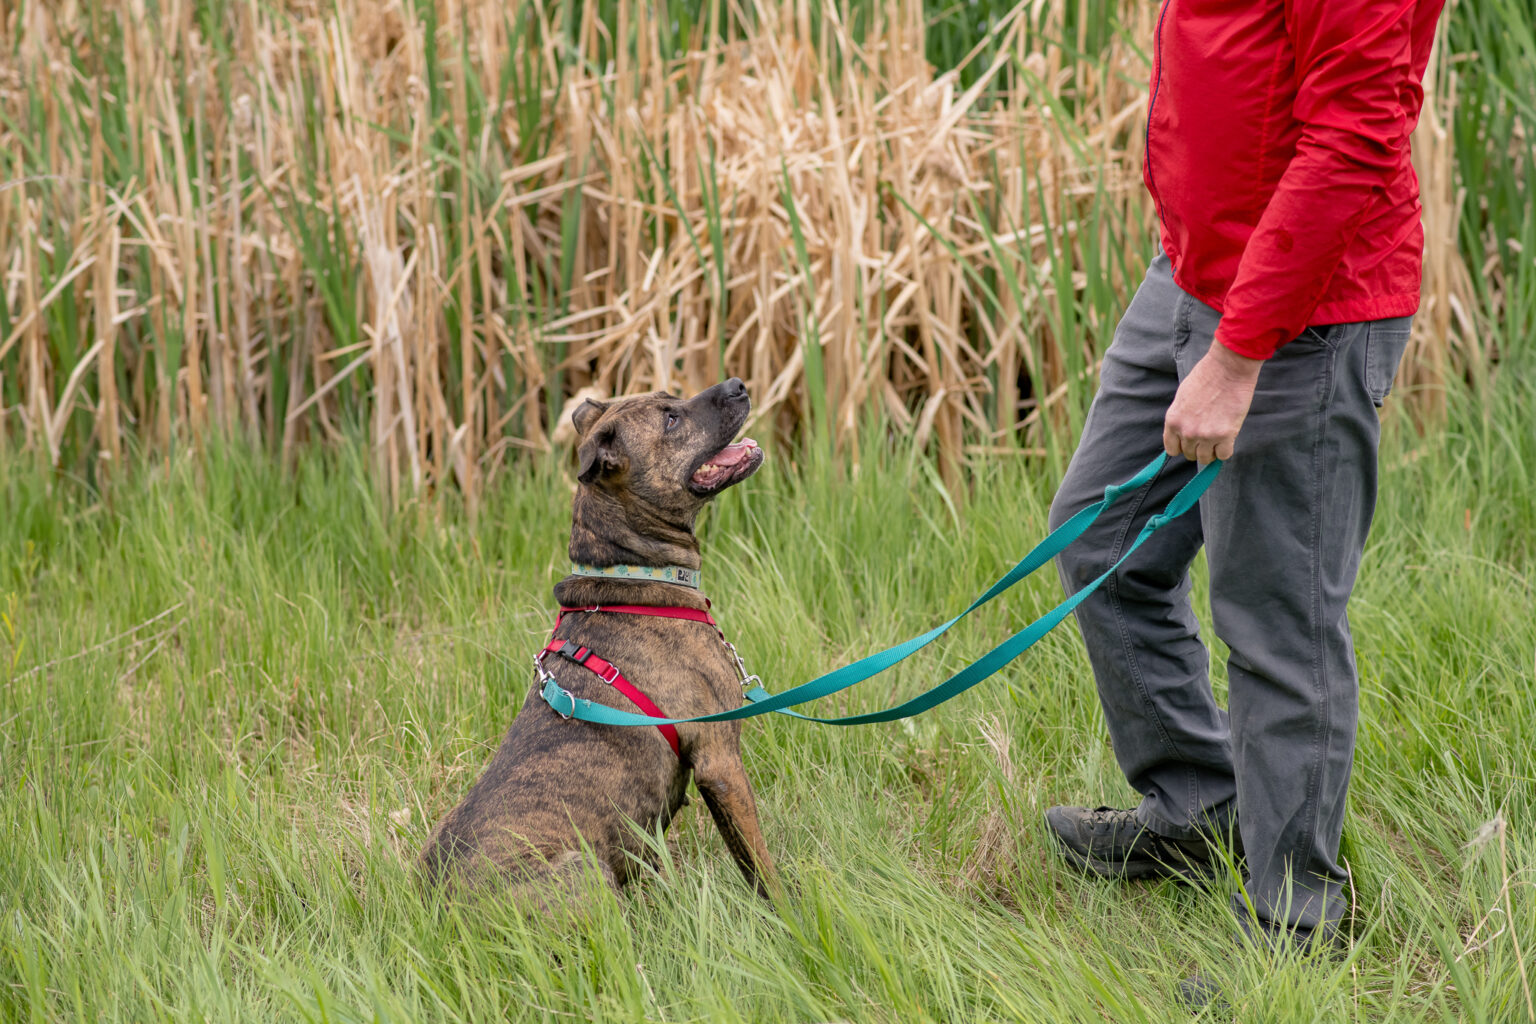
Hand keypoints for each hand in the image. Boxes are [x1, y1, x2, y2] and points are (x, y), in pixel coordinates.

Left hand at [1163, 343, 1263, 463]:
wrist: (1228, 368)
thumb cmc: (1206, 377)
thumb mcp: (1182, 397)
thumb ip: (1181, 417)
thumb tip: (1183, 433)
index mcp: (1173, 420)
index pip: (1172, 449)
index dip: (1182, 447)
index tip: (1190, 443)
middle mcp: (1186, 431)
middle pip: (1189, 454)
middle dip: (1198, 448)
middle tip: (1207, 437)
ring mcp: (1205, 434)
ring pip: (1205, 458)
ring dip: (1211, 451)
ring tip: (1218, 439)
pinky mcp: (1225, 435)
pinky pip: (1223, 455)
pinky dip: (1225, 450)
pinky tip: (1228, 439)